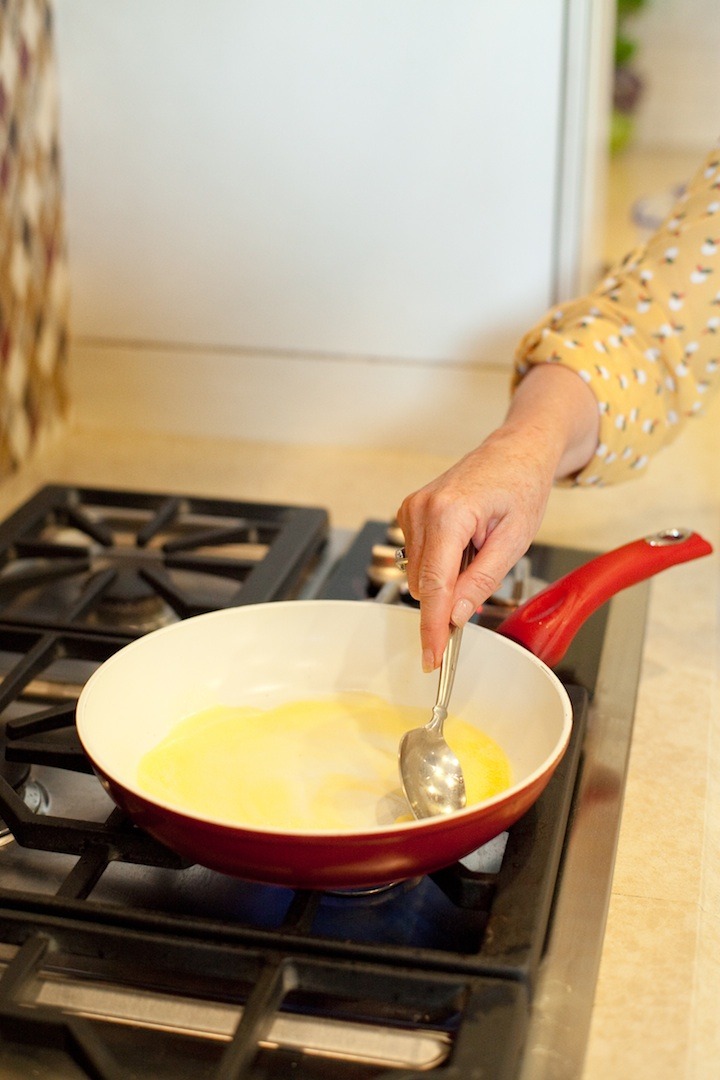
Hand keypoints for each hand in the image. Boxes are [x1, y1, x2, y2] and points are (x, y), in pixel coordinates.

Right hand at [395, 364, 598, 670]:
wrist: (516, 450)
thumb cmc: (521, 485)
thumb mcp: (515, 540)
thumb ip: (482, 580)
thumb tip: (458, 614)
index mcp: (449, 514)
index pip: (435, 587)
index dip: (433, 628)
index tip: (432, 657)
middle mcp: (421, 509)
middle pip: (425, 585)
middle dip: (450, 599)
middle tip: (484, 580)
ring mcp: (411, 509)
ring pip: (420, 575)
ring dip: (448, 578)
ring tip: (479, 548)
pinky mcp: (409, 512)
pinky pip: (419, 558)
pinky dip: (442, 563)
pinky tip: (465, 543)